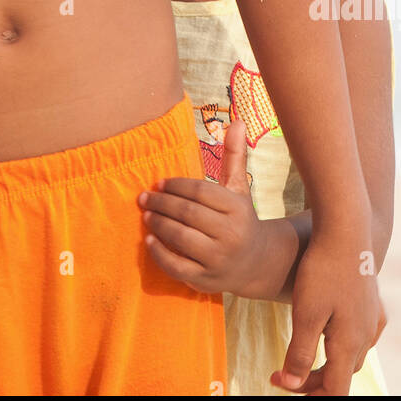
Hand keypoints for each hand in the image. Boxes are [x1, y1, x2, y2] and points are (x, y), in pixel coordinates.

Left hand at [137, 120, 269, 295]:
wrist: (256, 263)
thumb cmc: (239, 218)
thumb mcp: (238, 188)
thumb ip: (234, 156)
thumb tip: (237, 120)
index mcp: (238, 208)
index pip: (201, 192)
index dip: (176, 185)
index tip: (159, 183)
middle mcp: (231, 233)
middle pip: (188, 213)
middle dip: (162, 204)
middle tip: (143, 197)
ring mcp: (219, 258)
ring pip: (181, 238)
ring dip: (159, 225)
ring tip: (146, 215)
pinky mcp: (207, 280)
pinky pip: (178, 266)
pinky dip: (160, 253)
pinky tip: (149, 240)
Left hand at [271, 231, 386, 395]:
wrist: (345, 230)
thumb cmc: (322, 270)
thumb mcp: (305, 313)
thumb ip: (300, 351)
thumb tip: (293, 384)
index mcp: (350, 343)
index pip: (334, 390)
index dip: (307, 393)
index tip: (278, 379)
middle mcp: (366, 335)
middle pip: (342, 374)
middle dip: (312, 378)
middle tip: (282, 369)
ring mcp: (373, 318)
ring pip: (353, 355)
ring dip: (329, 361)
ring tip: (304, 351)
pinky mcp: (372, 301)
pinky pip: (364, 333)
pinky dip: (345, 342)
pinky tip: (336, 332)